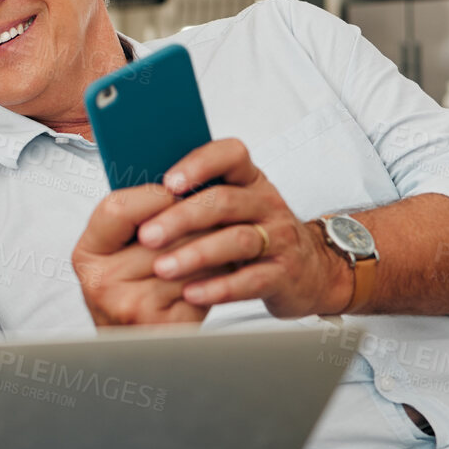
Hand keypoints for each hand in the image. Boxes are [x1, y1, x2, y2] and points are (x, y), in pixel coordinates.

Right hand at [72, 183, 212, 326]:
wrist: (136, 353)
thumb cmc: (134, 294)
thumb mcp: (118, 256)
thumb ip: (137, 222)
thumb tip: (182, 182)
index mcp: (87, 254)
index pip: (117, 208)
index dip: (152, 196)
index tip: (176, 191)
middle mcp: (101, 281)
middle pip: (163, 232)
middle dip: (195, 220)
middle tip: (218, 209)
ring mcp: (130, 306)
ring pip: (189, 257)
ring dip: (214, 246)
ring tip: (223, 241)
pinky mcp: (162, 325)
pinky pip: (204, 285)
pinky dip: (220, 276)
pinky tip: (222, 273)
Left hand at [138, 139, 352, 317]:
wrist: (309, 270)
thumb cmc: (256, 234)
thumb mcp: (232, 207)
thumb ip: (197, 197)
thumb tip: (139, 196)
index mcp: (249, 179)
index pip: (230, 154)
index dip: (199, 164)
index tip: (167, 182)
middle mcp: (266, 203)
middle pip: (225, 201)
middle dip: (181, 218)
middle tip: (147, 236)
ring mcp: (278, 238)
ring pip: (236, 240)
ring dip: (195, 255)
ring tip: (163, 269)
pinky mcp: (283, 274)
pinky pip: (251, 280)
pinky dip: (219, 288)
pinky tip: (192, 293)